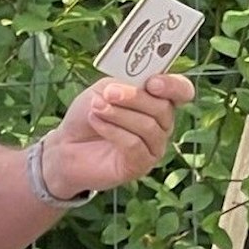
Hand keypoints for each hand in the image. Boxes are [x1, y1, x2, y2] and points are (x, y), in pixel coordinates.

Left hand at [41, 74, 195, 195]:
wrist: (66, 145)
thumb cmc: (89, 113)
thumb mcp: (105, 88)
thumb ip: (126, 83)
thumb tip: (142, 84)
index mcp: (158, 100)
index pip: (182, 90)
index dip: (172, 85)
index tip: (152, 82)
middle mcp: (162, 124)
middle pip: (163, 108)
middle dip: (134, 98)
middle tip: (109, 93)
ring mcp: (154, 146)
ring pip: (149, 127)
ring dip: (119, 114)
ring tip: (96, 108)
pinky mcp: (141, 165)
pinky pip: (135, 145)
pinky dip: (113, 131)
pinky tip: (97, 122)